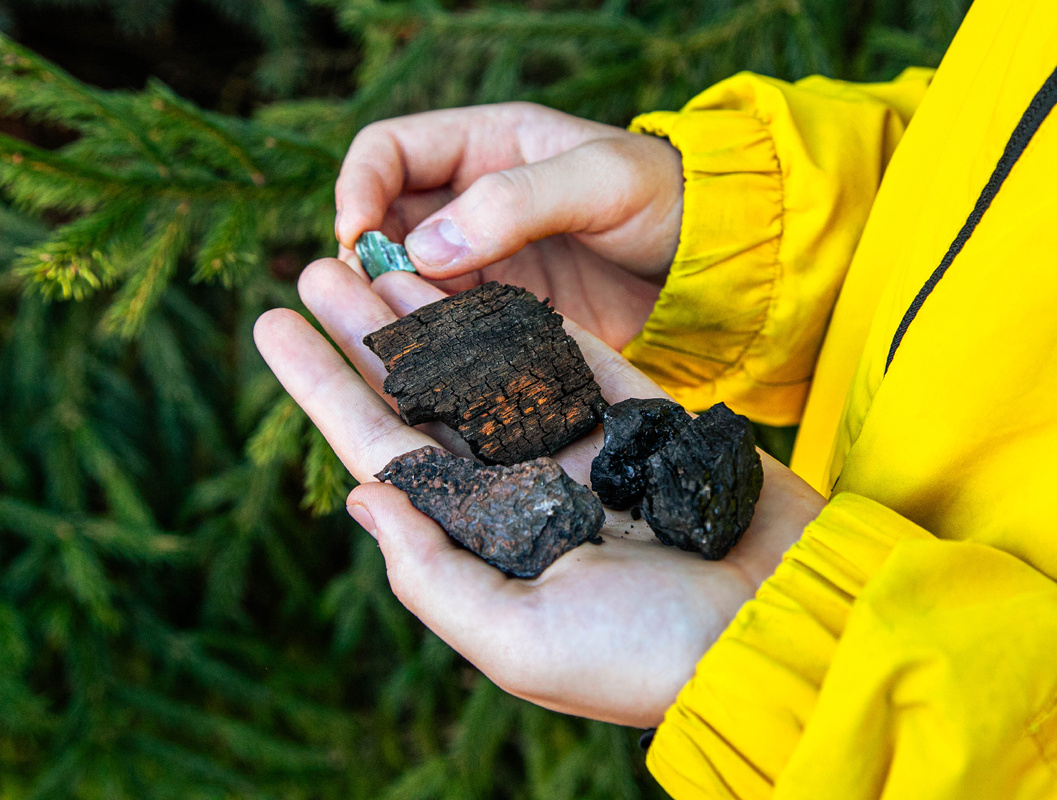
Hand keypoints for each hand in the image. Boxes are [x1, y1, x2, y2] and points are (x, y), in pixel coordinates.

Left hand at [254, 262, 824, 727]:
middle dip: (367, 333)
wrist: (782, 627)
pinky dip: (519, 316)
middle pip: (424, 395)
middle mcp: (521, 488)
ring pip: (486, 362)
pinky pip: (566, 354)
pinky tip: (475, 277)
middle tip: (319, 263)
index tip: (273, 327)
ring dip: (431, 310)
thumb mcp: (519, 640)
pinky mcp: (635, 417)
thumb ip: (435, 575)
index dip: (326, 389)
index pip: (385, 451)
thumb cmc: (648, 655)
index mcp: (483, 540)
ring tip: (378, 250)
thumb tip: (364, 502)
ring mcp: (578, 447)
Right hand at [333, 102, 683, 350]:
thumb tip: (422, 249)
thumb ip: (516, 203)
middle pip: (385, 224)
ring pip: (410, 284)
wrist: (716, 265)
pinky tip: (441, 361)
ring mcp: (488, 263)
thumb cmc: (667, 199)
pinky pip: (451, 328)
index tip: (357, 237)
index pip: (389, 152)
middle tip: (372, 298)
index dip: (359, 188)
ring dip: (398, 307)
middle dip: (369, 258)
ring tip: (402, 336)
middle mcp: (474, 203)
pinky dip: (437, 343)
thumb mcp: (600, 182)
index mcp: (487, 146)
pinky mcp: (507, 315)